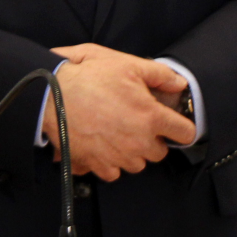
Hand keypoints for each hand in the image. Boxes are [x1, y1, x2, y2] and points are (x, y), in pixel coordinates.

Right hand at [44, 44, 196, 181]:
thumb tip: (179, 84)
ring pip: (137, 164)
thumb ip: (159, 75)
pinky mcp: (96, 165)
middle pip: (160, 153)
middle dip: (153, 140)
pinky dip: (109, 162)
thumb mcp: (127, 64)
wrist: (51, 95)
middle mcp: (138, 142)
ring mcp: (117, 156)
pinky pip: (112, 172)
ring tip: (117, 133)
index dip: (180, 127)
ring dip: (132, 153)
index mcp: (150, 117)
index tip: (171, 123)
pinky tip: (101, 145)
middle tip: (137, 123)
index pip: (185, 134)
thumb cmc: (88, 77)